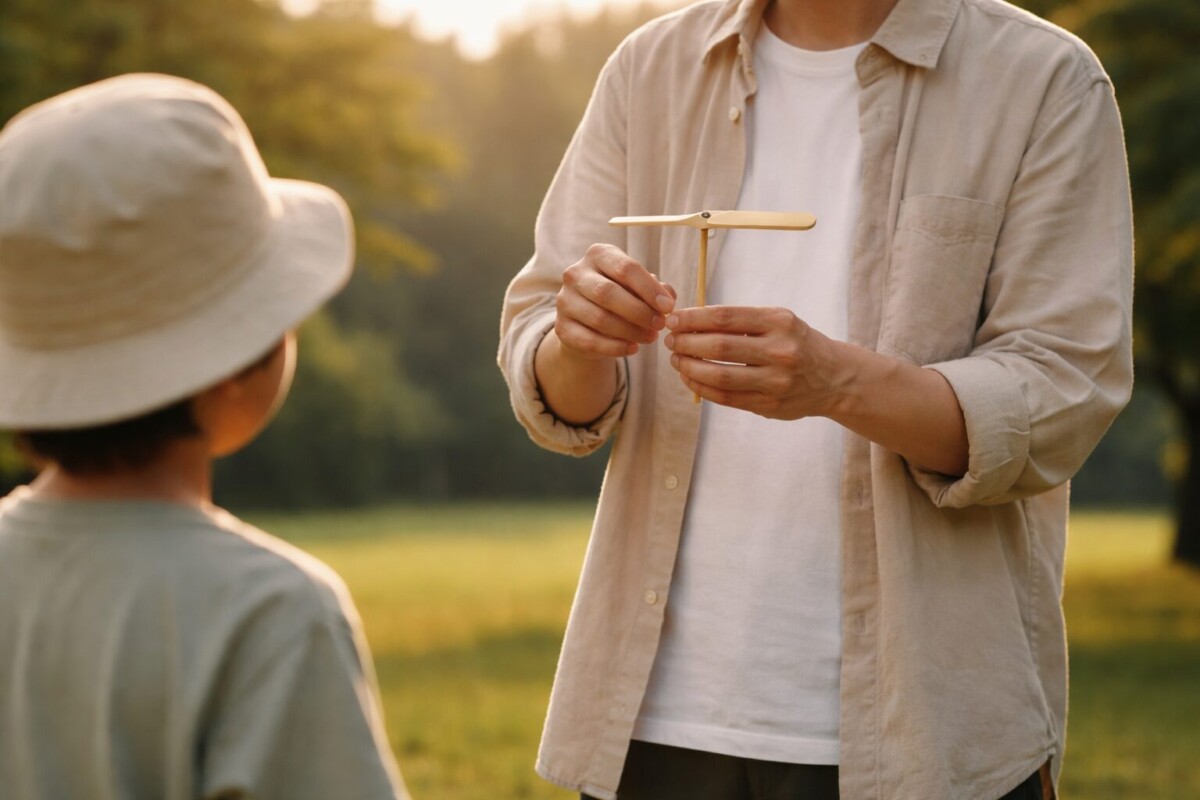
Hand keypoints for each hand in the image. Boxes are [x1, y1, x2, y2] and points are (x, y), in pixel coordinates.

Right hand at [554, 243, 675, 360]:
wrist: (589, 321)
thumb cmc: (621, 297)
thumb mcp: (639, 287)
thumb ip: (657, 289)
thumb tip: (669, 296)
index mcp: (598, 254)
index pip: (625, 268)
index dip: (649, 289)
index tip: (668, 307)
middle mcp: (576, 273)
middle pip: (608, 293)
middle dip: (639, 311)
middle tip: (660, 325)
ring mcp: (565, 300)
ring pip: (600, 319)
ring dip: (630, 331)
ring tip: (650, 337)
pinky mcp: (561, 327)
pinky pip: (590, 340)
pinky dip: (615, 347)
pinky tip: (633, 348)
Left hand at [665, 306, 848, 419]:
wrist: (834, 377)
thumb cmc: (796, 343)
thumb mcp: (779, 321)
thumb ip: (741, 321)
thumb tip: (690, 321)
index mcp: (779, 322)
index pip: (725, 317)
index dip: (693, 319)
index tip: (673, 320)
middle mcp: (780, 351)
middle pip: (719, 347)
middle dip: (686, 343)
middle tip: (670, 341)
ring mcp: (775, 381)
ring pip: (720, 376)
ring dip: (689, 367)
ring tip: (677, 360)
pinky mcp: (769, 404)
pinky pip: (726, 397)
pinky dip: (701, 387)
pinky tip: (690, 378)